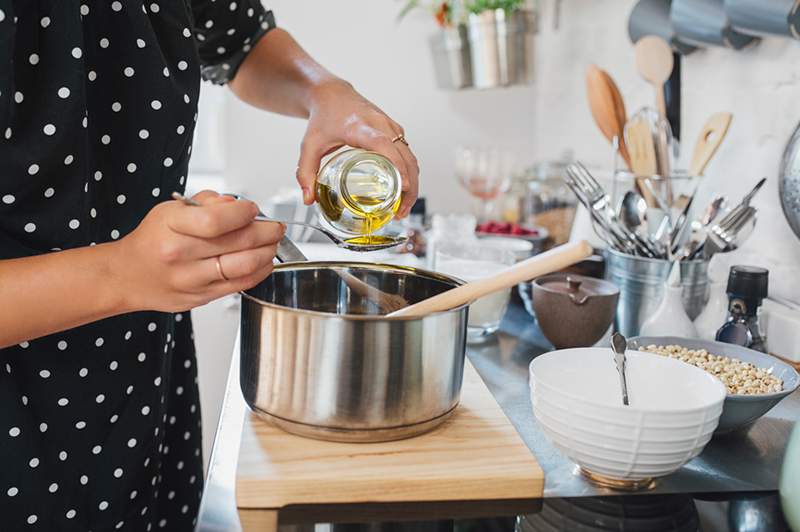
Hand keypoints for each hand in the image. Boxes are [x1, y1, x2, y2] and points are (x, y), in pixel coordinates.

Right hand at [112, 191, 284, 311]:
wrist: (128, 275)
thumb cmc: (152, 240)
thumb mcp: (170, 210)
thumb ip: (206, 202)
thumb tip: (235, 204)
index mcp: (171, 227)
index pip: (217, 219)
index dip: (243, 212)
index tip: (253, 209)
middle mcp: (180, 254)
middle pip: (238, 242)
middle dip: (267, 231)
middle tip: (275, 226)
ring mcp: (191, 279)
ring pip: (245, 265)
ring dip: (268, 252)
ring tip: (272, 243)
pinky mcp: (202, 297)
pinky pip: (241, 284)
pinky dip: (260, 271)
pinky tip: (264, 261)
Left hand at [296, 80, 419, 217]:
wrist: (332, 93)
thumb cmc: (323, 117)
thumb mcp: (310, 145)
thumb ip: (306, 173)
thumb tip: (308, 199)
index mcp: (360, 127)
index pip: (385, 145)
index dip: (397, 166)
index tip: (403, 186)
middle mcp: (381, 125)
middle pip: (405, 156)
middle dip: (409, 186)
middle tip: (401, 211)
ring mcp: (391, 127)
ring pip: (411, 157)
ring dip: (412, 183)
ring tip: (403, 208)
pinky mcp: (395, 131)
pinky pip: (408, 154)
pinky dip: (410, 174)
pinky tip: (403, 192)